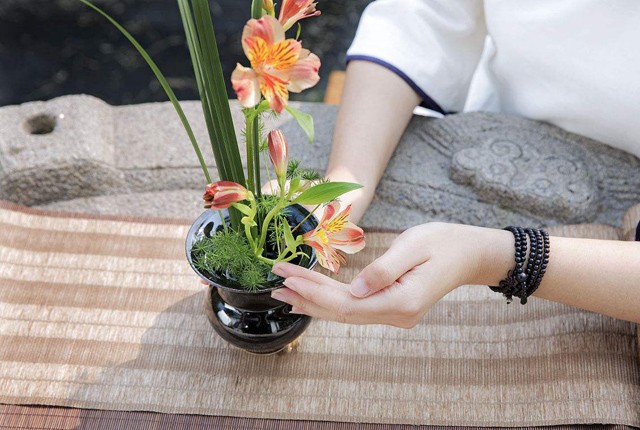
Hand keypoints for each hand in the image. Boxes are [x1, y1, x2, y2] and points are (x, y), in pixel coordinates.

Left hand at [271, 222, 509, 327]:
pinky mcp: (391, 307)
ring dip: (314, 302)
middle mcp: (396, 316)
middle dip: (307, 297)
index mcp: (401, 302)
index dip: (314, 292)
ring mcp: (394, 315)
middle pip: (341, 311)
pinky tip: (312, 300)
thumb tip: (354, 290)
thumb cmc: (444, 243)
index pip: (346, 303)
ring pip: (346, 313)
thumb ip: (383, 270)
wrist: (469, 254)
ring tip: (284, 294)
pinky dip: (330, 303)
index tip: (287, 277)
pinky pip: (355, 309)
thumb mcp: (413, 247)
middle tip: (276, 285)